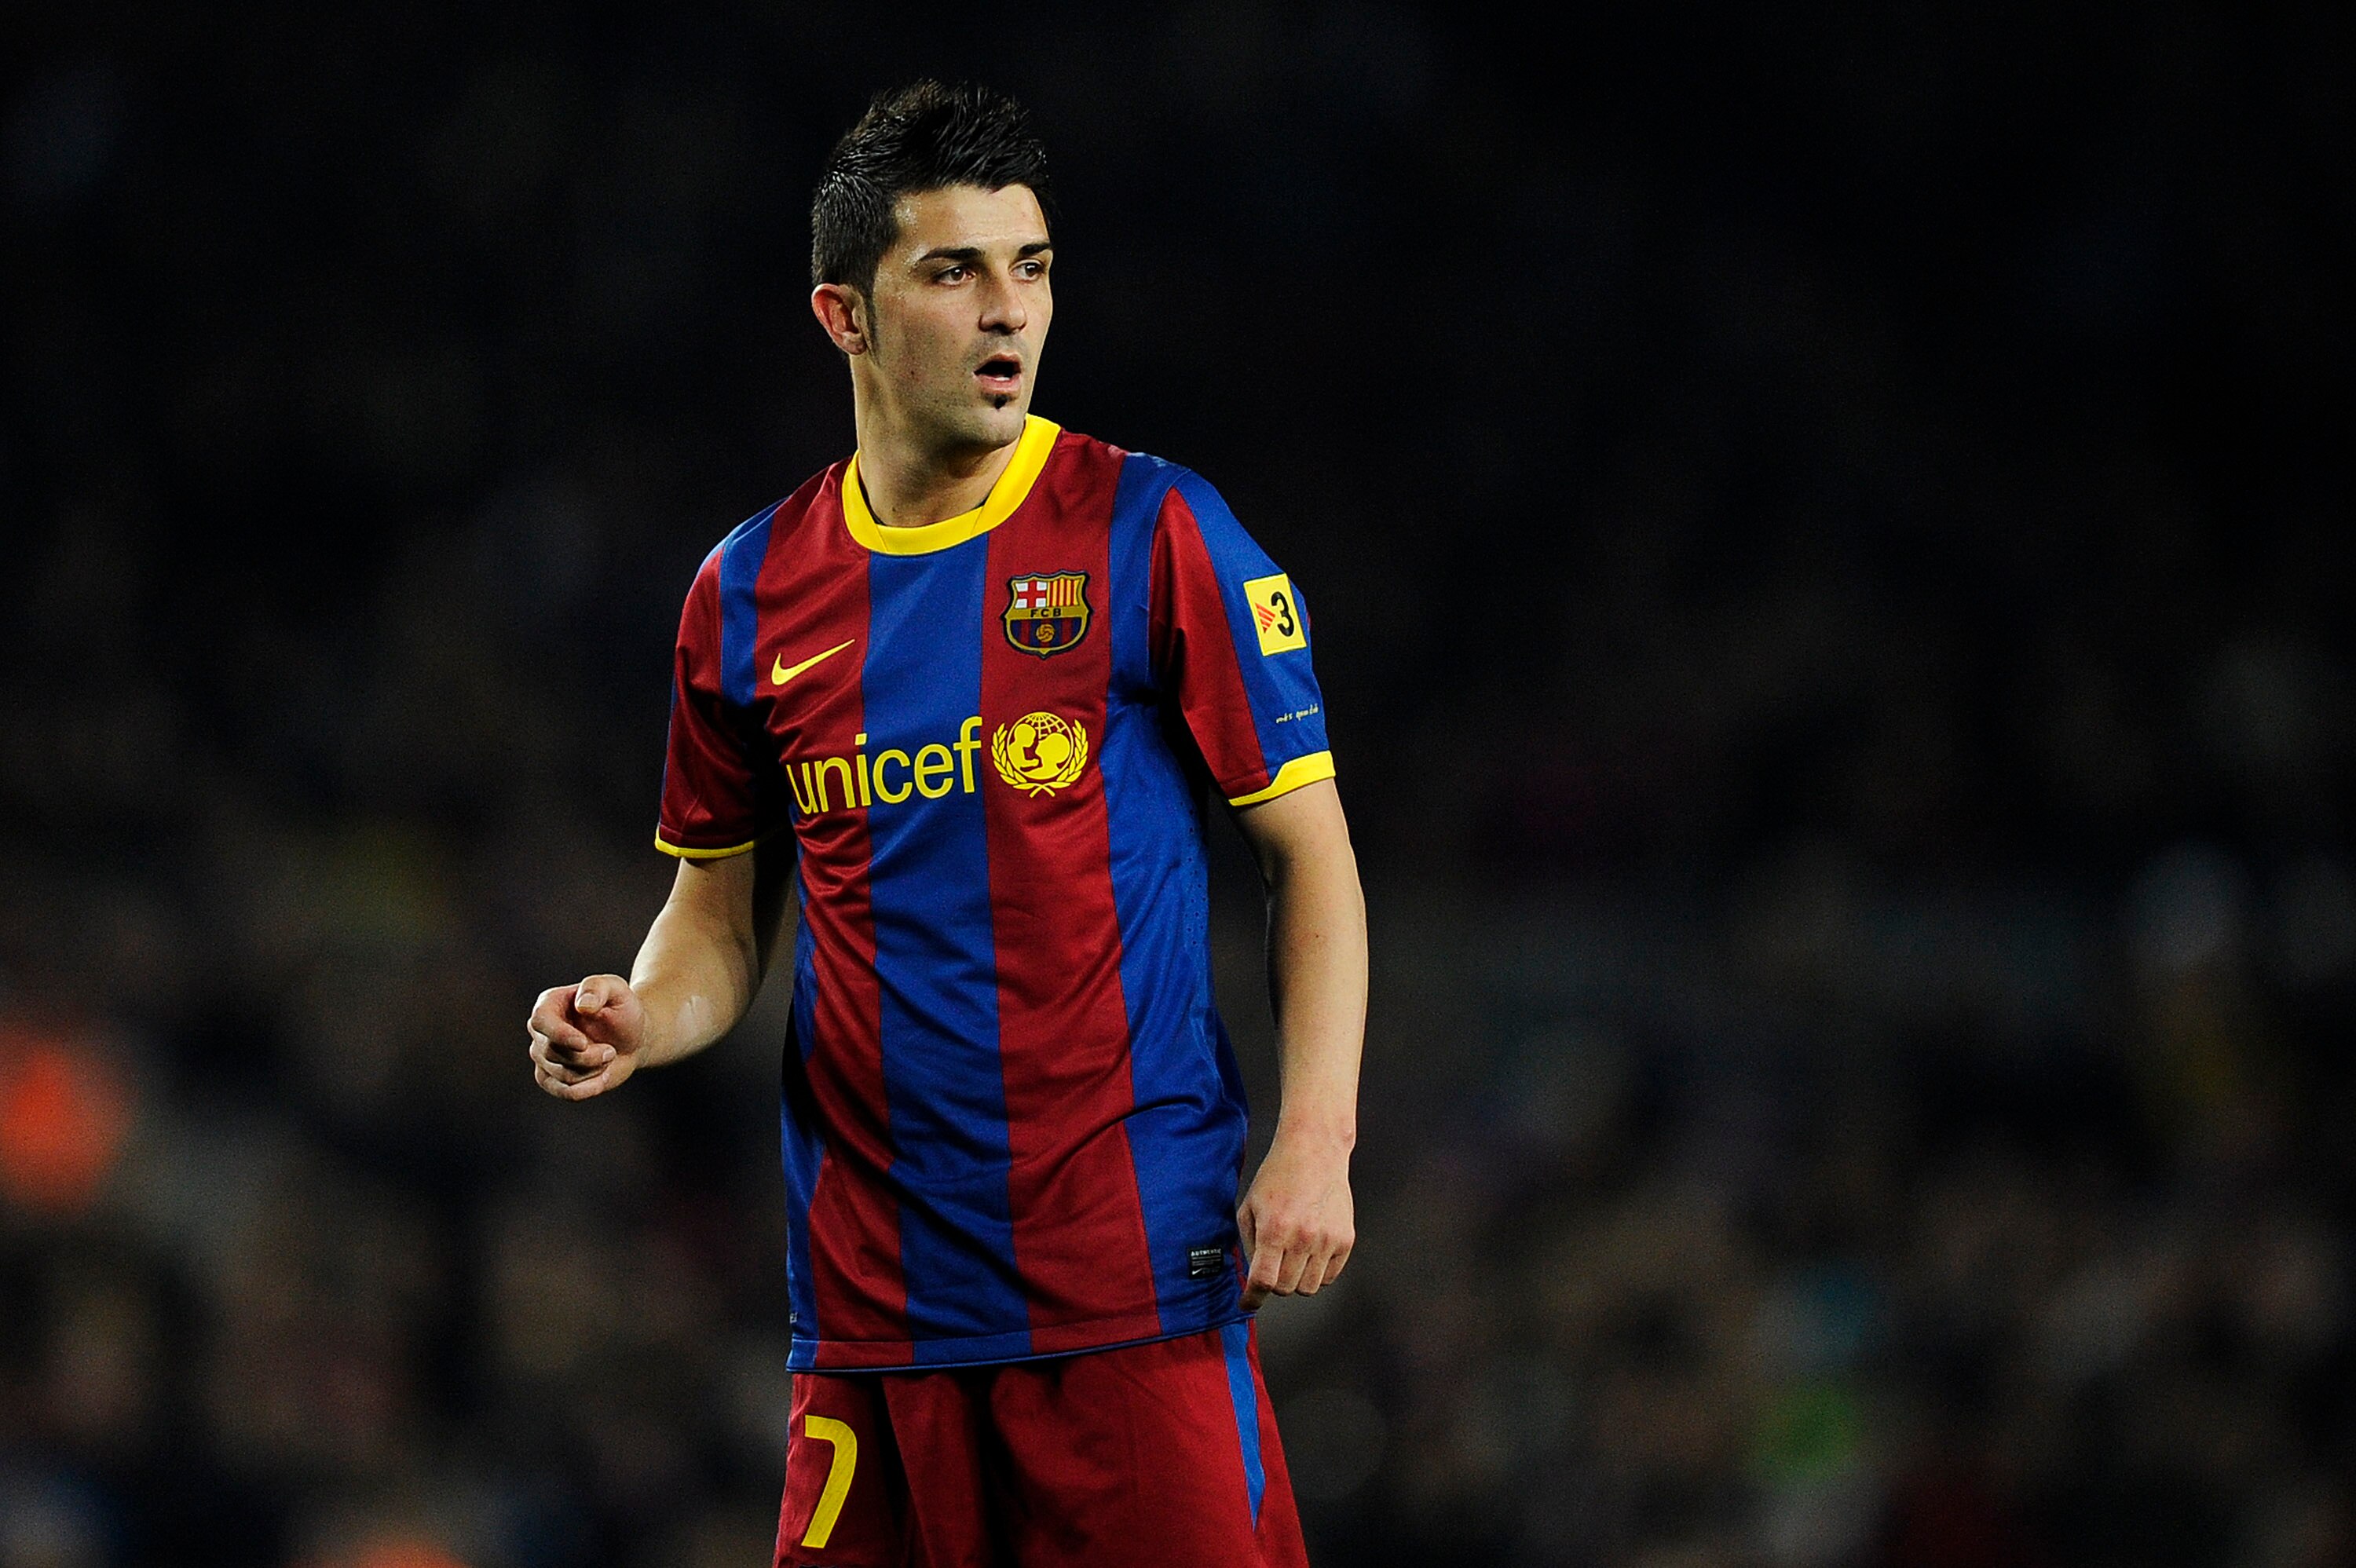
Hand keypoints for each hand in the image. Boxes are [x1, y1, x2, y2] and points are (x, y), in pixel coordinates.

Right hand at [527, 975, 648, 1100]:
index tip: (583, 1043)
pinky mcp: (552, 1079)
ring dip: (593, 1071)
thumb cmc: (622, 1009)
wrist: (632, 1037)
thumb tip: (583, 1005)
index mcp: (549, 1004)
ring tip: (607, 1057)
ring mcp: (543, 1057)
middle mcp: (541, 1032)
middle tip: (611, 1050)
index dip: (559, 1035)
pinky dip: (588, 1089)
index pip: (541, 1021)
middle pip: (552, 1053)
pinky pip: (565, 1092)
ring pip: (561, 1075)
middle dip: (588, 1056)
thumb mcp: (616, 989)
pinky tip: (603, 1078)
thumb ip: (598, 988)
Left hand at [1236, 1130, 1354, 1309]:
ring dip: (1297, 1279)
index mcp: (1275, 1229)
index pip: (1263, 1281)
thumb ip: (1248, 1243)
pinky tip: (1311, 1251)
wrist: (1315, 1151)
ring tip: (1293, 1256)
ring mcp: (1328, 1240)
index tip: (1248, 1303)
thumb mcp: (1250, 1206)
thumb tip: (1252, 1275)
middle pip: (1286, 1289)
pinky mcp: (1345, 1240)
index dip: (1252, 1298)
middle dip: (1274, 1283)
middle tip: (1272, 1266)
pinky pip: (1330, 1276)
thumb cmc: (1279, 1175)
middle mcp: (1303, 1237)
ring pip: (1309, 1287)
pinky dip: (1318, 1272)